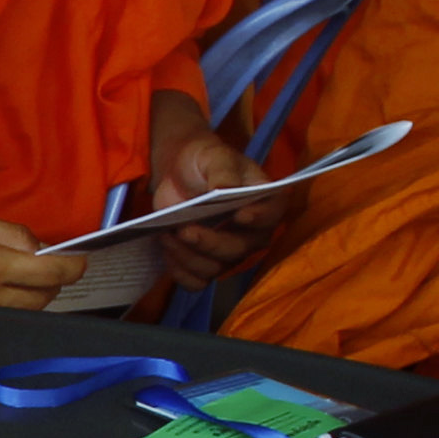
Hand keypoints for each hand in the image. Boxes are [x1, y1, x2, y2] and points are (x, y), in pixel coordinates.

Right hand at [0, 209, 86, 307]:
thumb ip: (8, 234)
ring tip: (19, 277)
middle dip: (53, 281)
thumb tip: (39, 249)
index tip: (81, 261)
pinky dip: (10, 306)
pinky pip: (2, 320)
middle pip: (43, 298)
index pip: (50, 273)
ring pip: (25, 312)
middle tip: (46, 264)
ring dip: (33, 295)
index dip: (73, 267)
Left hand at [146, 96, 282, 288]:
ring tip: (167, 235)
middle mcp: (252, 233)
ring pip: (214, 269)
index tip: (240, 215)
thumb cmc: (204, 161)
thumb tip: (226, 189)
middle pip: (238, 250)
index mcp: (264, 201)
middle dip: (210, 243)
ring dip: (187, 257)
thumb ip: (223, 172)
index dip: (259, 218)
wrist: (179, 173)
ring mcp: (229, 252)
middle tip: (185, 230)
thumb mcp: (214, 156)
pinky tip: (168, 251)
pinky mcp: (205, 263)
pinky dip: (179, 272)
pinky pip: (196, 281)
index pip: (271, 215)